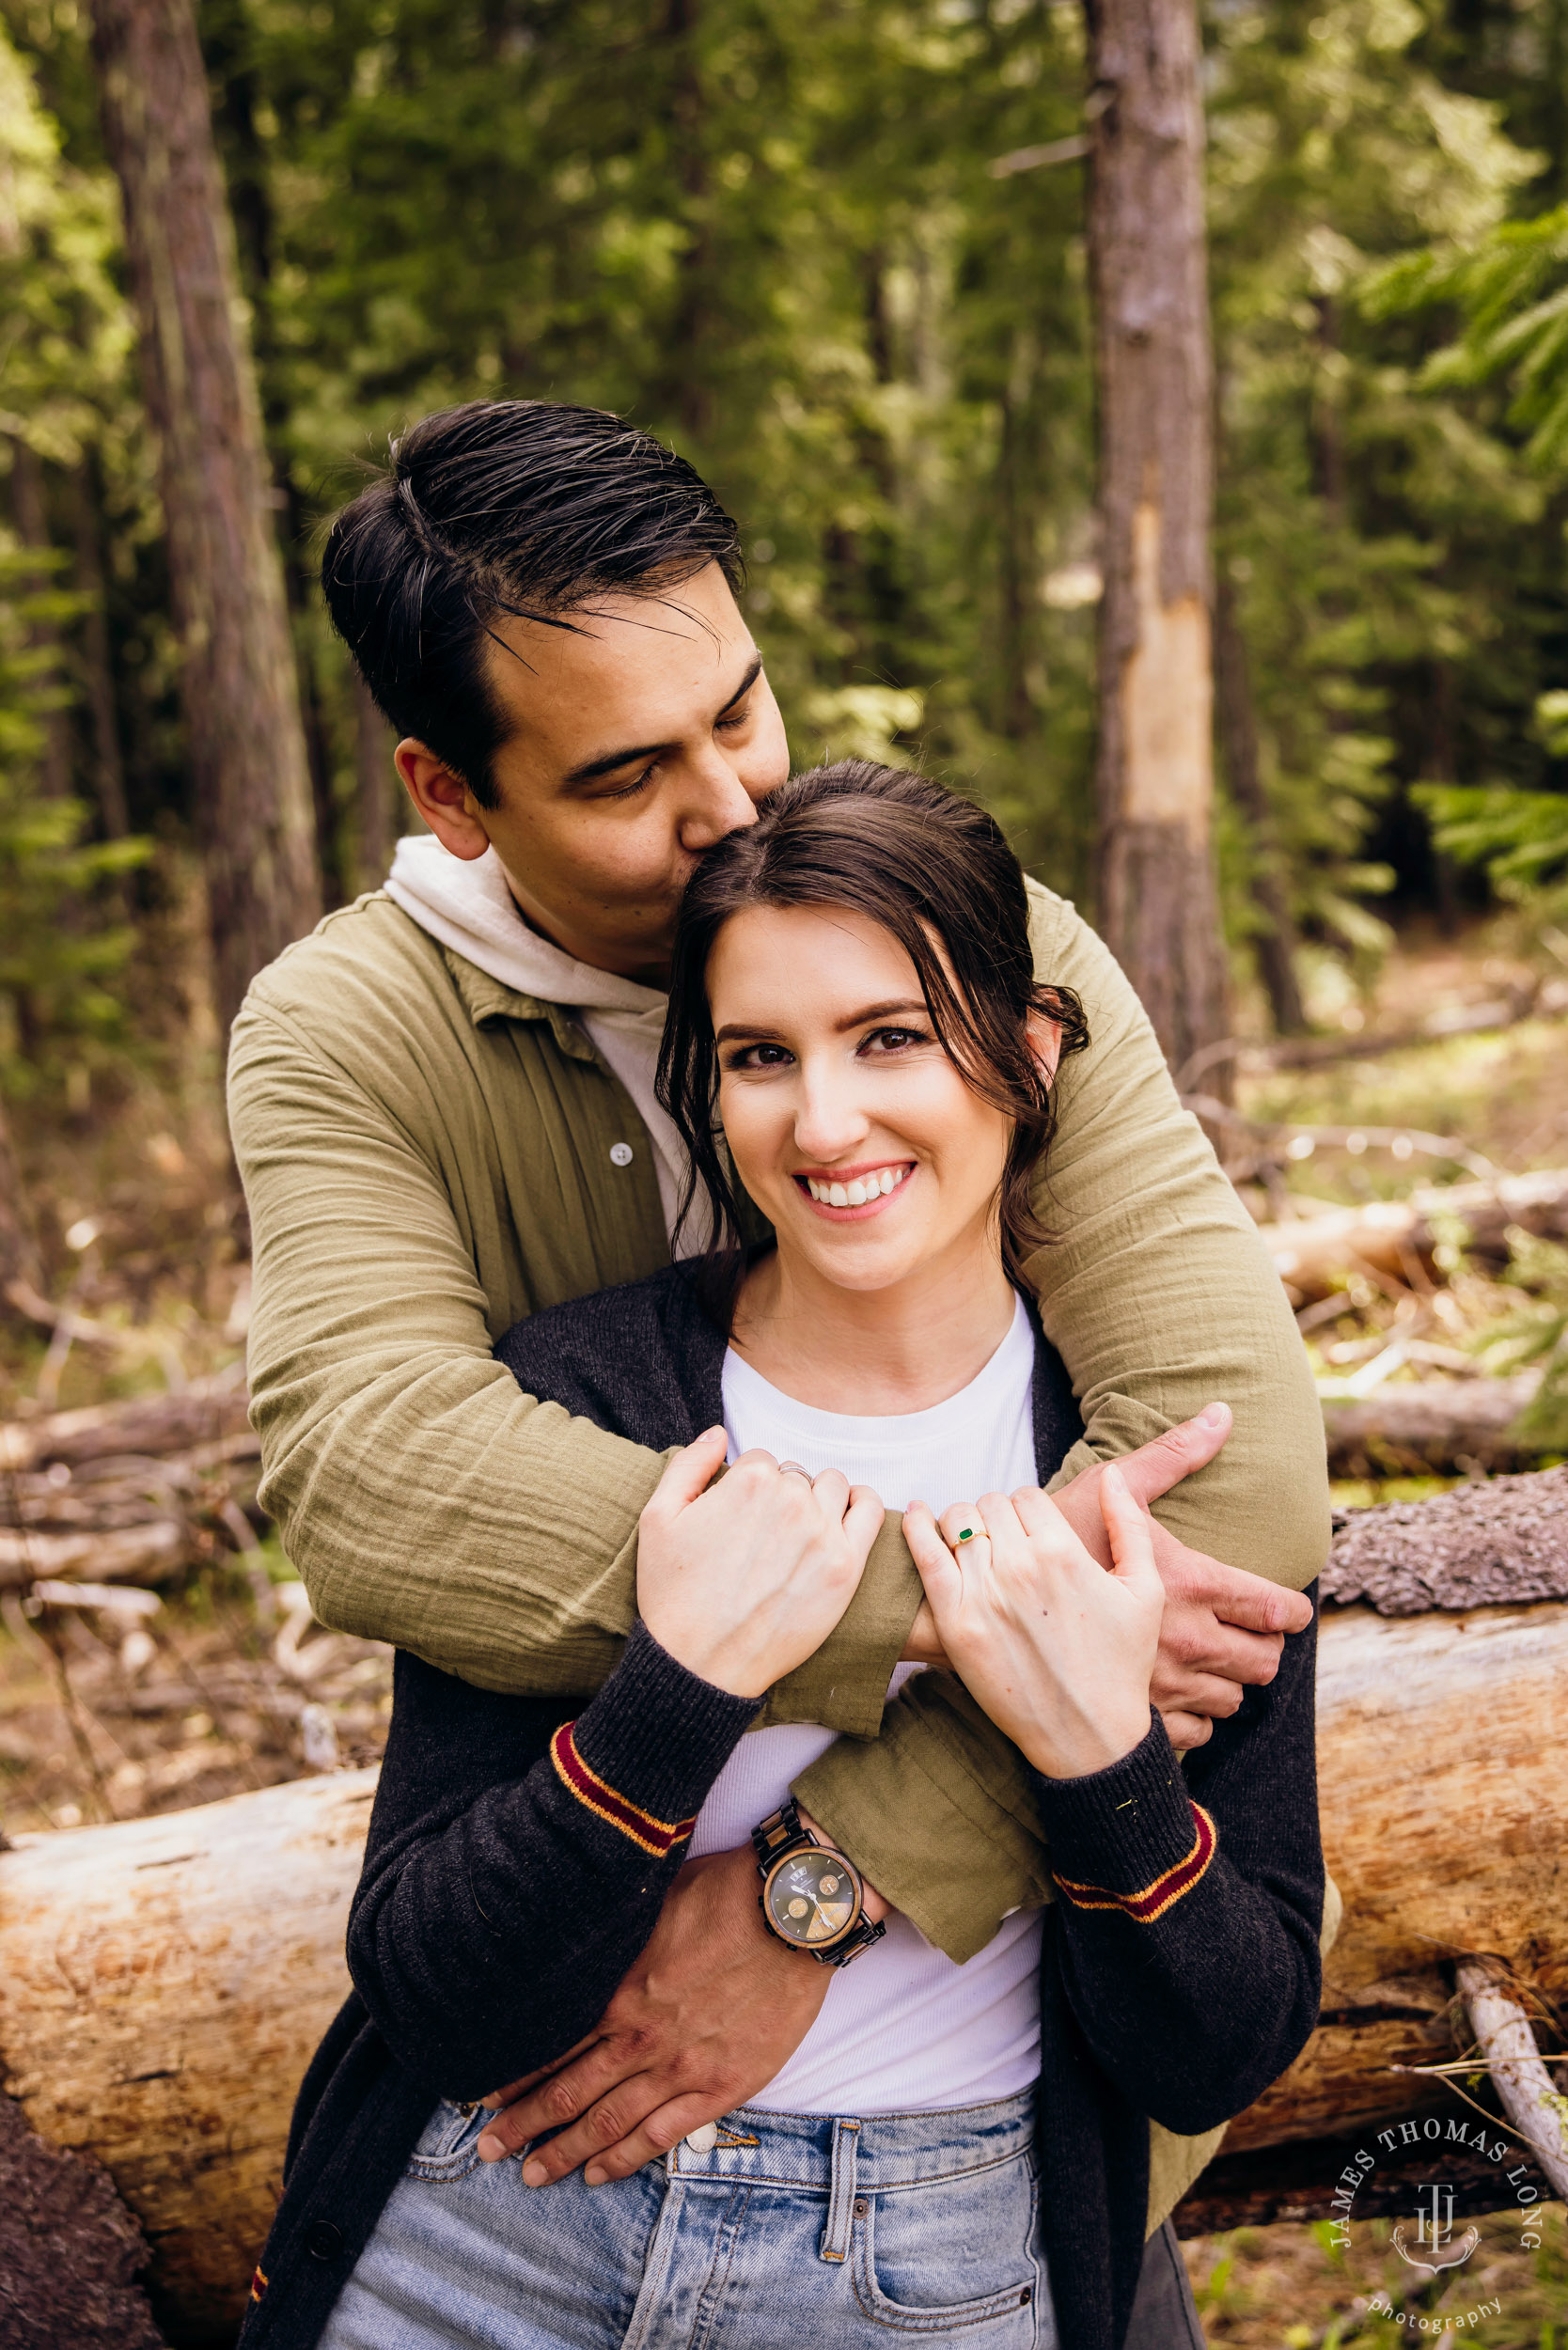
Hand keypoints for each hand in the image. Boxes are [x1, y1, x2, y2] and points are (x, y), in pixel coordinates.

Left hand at [474, 1841, 831, 2182]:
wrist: (793, 1915)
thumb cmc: (724, 1894)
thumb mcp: (651, 1902)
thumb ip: (613, 1937)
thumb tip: (575, 1931)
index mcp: (619, 1990)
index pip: (551, 2044)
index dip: (514, 2074)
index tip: (483, 2096)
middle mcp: (640, 2036)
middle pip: (567, 2091)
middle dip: (523, 2124)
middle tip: (488, 2149)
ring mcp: (680, 2066)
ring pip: (607, 2122)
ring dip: (564, 2151)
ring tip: (531, 2175)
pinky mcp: (721, 2085)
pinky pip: (662, 2134)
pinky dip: (626, 2158)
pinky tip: (597, 2173)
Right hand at [637, 1431, 883, 1697]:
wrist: (700, 1664)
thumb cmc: (673, 1594)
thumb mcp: (657, 1518)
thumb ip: (689, 1465)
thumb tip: (719, 1433)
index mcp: (749, 1480)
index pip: (761, 1461)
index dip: (748, 1488)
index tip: (740, 1520)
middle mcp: (792, 1499)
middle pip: (796, 1475)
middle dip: (781, 1496)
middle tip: (763, 1537)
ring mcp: (824, 1533)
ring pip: (833, 1486)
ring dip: (819, 1499)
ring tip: (799, 1530)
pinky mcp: (846, 1568)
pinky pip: (870, 1513)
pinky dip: (861, 1505)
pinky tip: (846, 1515)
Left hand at [900, 1405, 1238, 1671]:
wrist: (1089, 1736)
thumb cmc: (1121, 1665)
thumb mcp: (1144, 1590)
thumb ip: (1129, 1523)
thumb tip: (1112, 1473)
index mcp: (1064, 1553)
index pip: (1028, 1496)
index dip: (1029, 1511)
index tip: (1031, 1533)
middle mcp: (1020, 1567)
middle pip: (990, 1506)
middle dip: (997, 1518)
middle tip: (1005, 1543)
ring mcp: (983, 1595)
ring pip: (957, 1521)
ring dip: (963, 1525)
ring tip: (973, 1544)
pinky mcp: (954, 1623)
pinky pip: (924, 1556)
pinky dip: (916, 1528)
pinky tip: (916, 1516)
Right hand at [1045, 1404, 1311, 1748]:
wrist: (992, 1601)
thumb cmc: (1051, 1540)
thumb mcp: (1108, 1488)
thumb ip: (1171, 1455)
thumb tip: (1222, 1414)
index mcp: (1193, 1585)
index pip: (1276, 1610)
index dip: (1294, 1612)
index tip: (1291, 1610)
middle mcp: (1189, 1641)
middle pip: (1264, 1661)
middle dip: (1265, 1648)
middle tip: (1251, 1634)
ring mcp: (1166, 1686)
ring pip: (1233, 1701)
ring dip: (1230, 1684)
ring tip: (1212, 1664)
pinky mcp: (1139, 1718)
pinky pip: (1196, 1736)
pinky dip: (1196, 1721)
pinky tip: (1180, 1697)